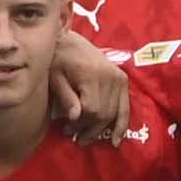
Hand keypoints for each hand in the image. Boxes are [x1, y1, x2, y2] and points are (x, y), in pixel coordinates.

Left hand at [52, 28, 126, 143]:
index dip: (80, 124)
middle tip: (73, 137)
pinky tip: (115, 139)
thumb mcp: (55, 78)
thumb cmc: (57, 59)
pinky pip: (125, 106)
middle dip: (89, 129)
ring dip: (101, 129)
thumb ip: (66, 97)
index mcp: (92, 75)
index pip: (92, 109)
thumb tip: (75, 117)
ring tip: (85, 139)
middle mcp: (110, 76)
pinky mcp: (122, 79)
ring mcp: (119, 78)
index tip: (66, 129)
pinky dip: (121, 124)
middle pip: (104, 113)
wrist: (69, 41)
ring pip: (114, 112)